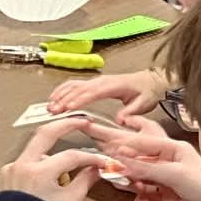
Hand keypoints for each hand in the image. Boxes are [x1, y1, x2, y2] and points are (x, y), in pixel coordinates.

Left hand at [0, 118, 109, 200]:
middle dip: (65, 125)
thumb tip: (97, 169)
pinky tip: (49, 170)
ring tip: (68, 156)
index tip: (101, 160)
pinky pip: (26, 161)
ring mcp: (12, 169)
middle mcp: (22, 166)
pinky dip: (40, 162)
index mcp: (38, 173)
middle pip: (45, 133)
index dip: (89, 157)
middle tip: (81, 120)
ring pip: (34, 148)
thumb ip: (85, 181)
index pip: (70, 156)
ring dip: (52, 148)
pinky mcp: (7, 175)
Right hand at [47, 69, 164, 120]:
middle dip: (63, 99)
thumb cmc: (147, 91)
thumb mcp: (144, 103)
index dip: (79, 100)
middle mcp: (101, 81)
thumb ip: (131, 111)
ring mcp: (96, 81)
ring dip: (60, 95)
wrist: (150, 81)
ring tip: (50, 106)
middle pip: (78, 89)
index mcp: (111, 85)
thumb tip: (120, 119)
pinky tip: (55, 97)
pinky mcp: (94, 83)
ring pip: (73, 86)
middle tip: (52, 110)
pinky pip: (75, 84)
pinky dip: (63, 90)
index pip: (91, 93)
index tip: (68, 108)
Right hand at [83, 119, 200, 200]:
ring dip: (134, 185)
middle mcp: (169, 163)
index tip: (111, 151)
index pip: (145, 143)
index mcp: (175, 150)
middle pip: (140, 162)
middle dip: (128, 168)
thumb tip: (121, 160)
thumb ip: (145, 168)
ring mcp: (167, 182)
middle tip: (116, 173)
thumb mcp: (173, 173)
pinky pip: (146, 197)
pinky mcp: (166, 199)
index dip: (127, 147)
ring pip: (141, 180)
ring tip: (132, 188)